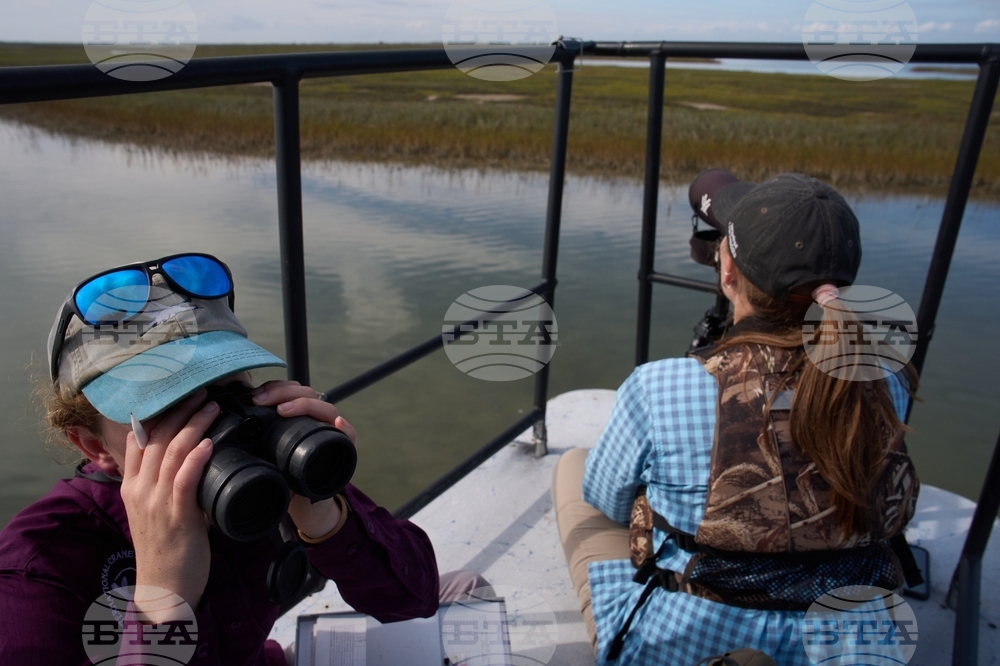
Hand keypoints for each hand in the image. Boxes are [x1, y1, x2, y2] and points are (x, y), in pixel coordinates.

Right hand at [121, 388, 217, 615]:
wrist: (164, 589)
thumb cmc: (167, 549)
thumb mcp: (159, 510)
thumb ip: (169, 484)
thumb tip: (193, 458)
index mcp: (132, 486)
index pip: (140, 440)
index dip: (160, 414)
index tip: (180, 396)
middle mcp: (139, 490)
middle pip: (158, 439)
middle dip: (181, 411)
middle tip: (203, 392)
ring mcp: (155, 502)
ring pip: (172, 453)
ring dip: (194, 426)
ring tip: (213, 407)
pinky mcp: (175, 516)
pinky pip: (183, 480)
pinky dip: (196, 458)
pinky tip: (209, 443)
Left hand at [251, 380, 357, 538]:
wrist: (301, 504)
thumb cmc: (281, 475)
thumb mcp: (262, 452)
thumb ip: (249, 437)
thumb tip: (220, 422)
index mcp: (296, 416)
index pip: (289, 390)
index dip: (273, 388)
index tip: (254, 397)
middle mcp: (315, 419)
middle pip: (306, 393)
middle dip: (283, 392)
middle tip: (262, 401)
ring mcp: (330, 433)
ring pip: (325, 409)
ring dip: (306, 405)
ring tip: (284, 410)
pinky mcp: (343, 450)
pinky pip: (349, 436)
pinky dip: (345, 428)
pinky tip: (336, 424)